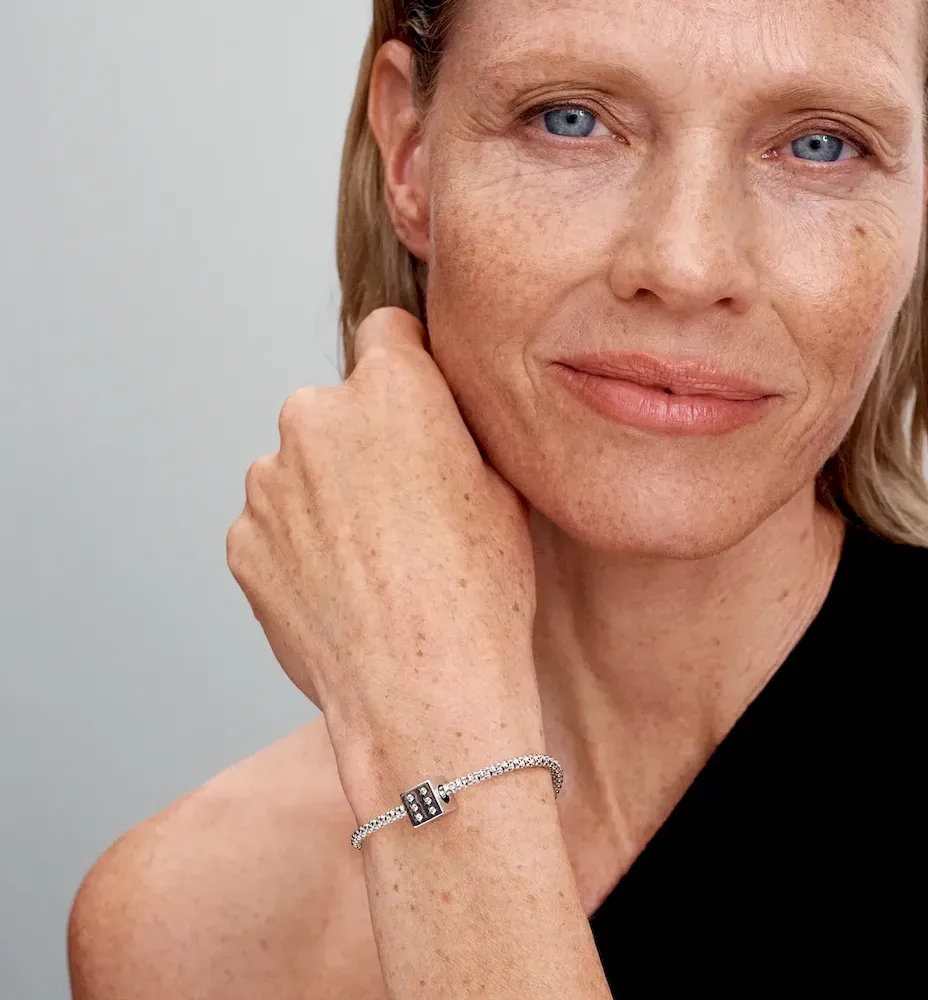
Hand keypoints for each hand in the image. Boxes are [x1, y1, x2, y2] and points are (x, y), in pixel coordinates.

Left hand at [225, 308, 541, 782]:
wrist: (423, 692)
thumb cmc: (480, 593)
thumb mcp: (504, 490)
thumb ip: (456, 430)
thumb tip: (438, 418)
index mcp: (391, 390)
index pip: (387, 330)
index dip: (408, 364)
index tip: (417, 404)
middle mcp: (315, 418)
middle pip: (337, 407)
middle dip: (364, 440)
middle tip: (404, 504)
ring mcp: (268, 482)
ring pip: (301, 469)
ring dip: (327, 495)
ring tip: (373, 560)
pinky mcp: (242, 540)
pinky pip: (274, 523)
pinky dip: (299, 544)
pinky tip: (341, 588)